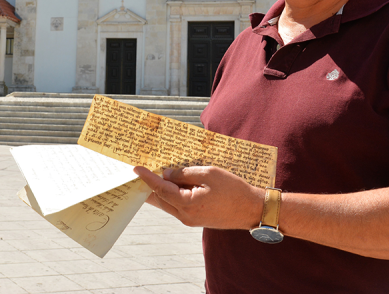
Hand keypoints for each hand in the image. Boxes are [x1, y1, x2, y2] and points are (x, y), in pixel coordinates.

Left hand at [133, 165, 263, 229]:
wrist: (252, 210)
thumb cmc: (233, 190)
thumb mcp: (208, 174)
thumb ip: (185, 173)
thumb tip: (167, 174)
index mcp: (187, 204)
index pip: (160, 188)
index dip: (147, 177)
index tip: (136, 168)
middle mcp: (185, 216)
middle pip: (160, 199)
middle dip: (149, 186)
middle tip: (139, 173)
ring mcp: (191, 220)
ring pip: (168, 204)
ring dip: (161, 191)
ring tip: (153, 176)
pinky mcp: (197, 219)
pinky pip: (178, 206)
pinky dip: (172, 195)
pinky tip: (172, 185)